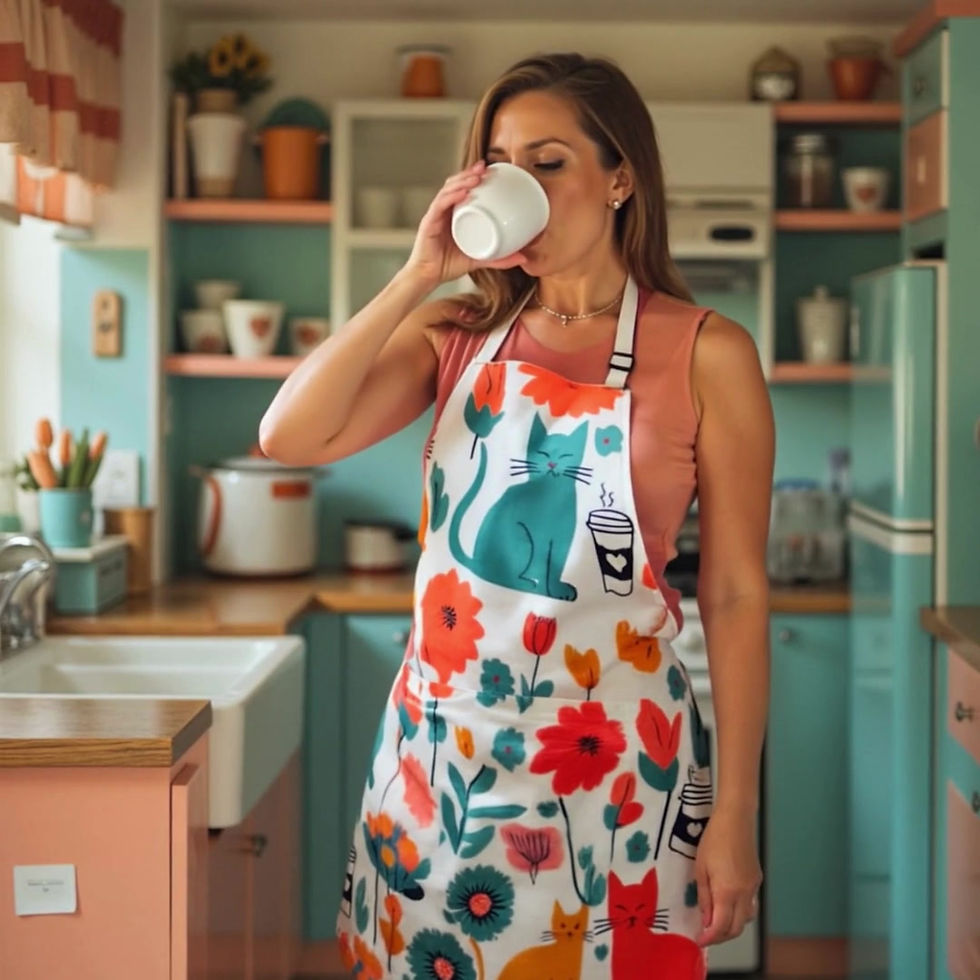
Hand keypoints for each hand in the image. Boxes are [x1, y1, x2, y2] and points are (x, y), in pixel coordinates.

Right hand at [400, 161, 528, 287]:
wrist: (427, 277)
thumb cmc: (448, 265)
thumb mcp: (478, 259)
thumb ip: (499, 258)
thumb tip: (523, 257)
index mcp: (454, 214)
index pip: (462, 189)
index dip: (474, 177)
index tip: (490, 170)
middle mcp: (444, 211)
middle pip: (455, 184)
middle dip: (470, 173)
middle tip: (486, 167)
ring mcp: (436, 215)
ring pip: (448, 190)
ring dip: (462, 181)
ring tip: (477, 177)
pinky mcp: (429, 222)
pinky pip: (440, 205)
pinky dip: (451, 197)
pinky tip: (462, 192)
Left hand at [693, 805, 761, 946]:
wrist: (736, 820)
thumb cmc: (713, 840)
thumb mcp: (701, 868)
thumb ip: (704, 897)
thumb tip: (706, 920)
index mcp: (728, 892)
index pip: (721, 926)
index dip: (710, 938)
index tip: (700, 941)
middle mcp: (744, 894)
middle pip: (736, 928)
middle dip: (721, 936)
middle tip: (706, 934)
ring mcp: (753, 887)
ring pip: (746, 918)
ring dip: (732, 925)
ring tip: (716, 921)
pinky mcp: (757, 879)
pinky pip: (750, 904)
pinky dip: (739, 912)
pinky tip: (728, 904)